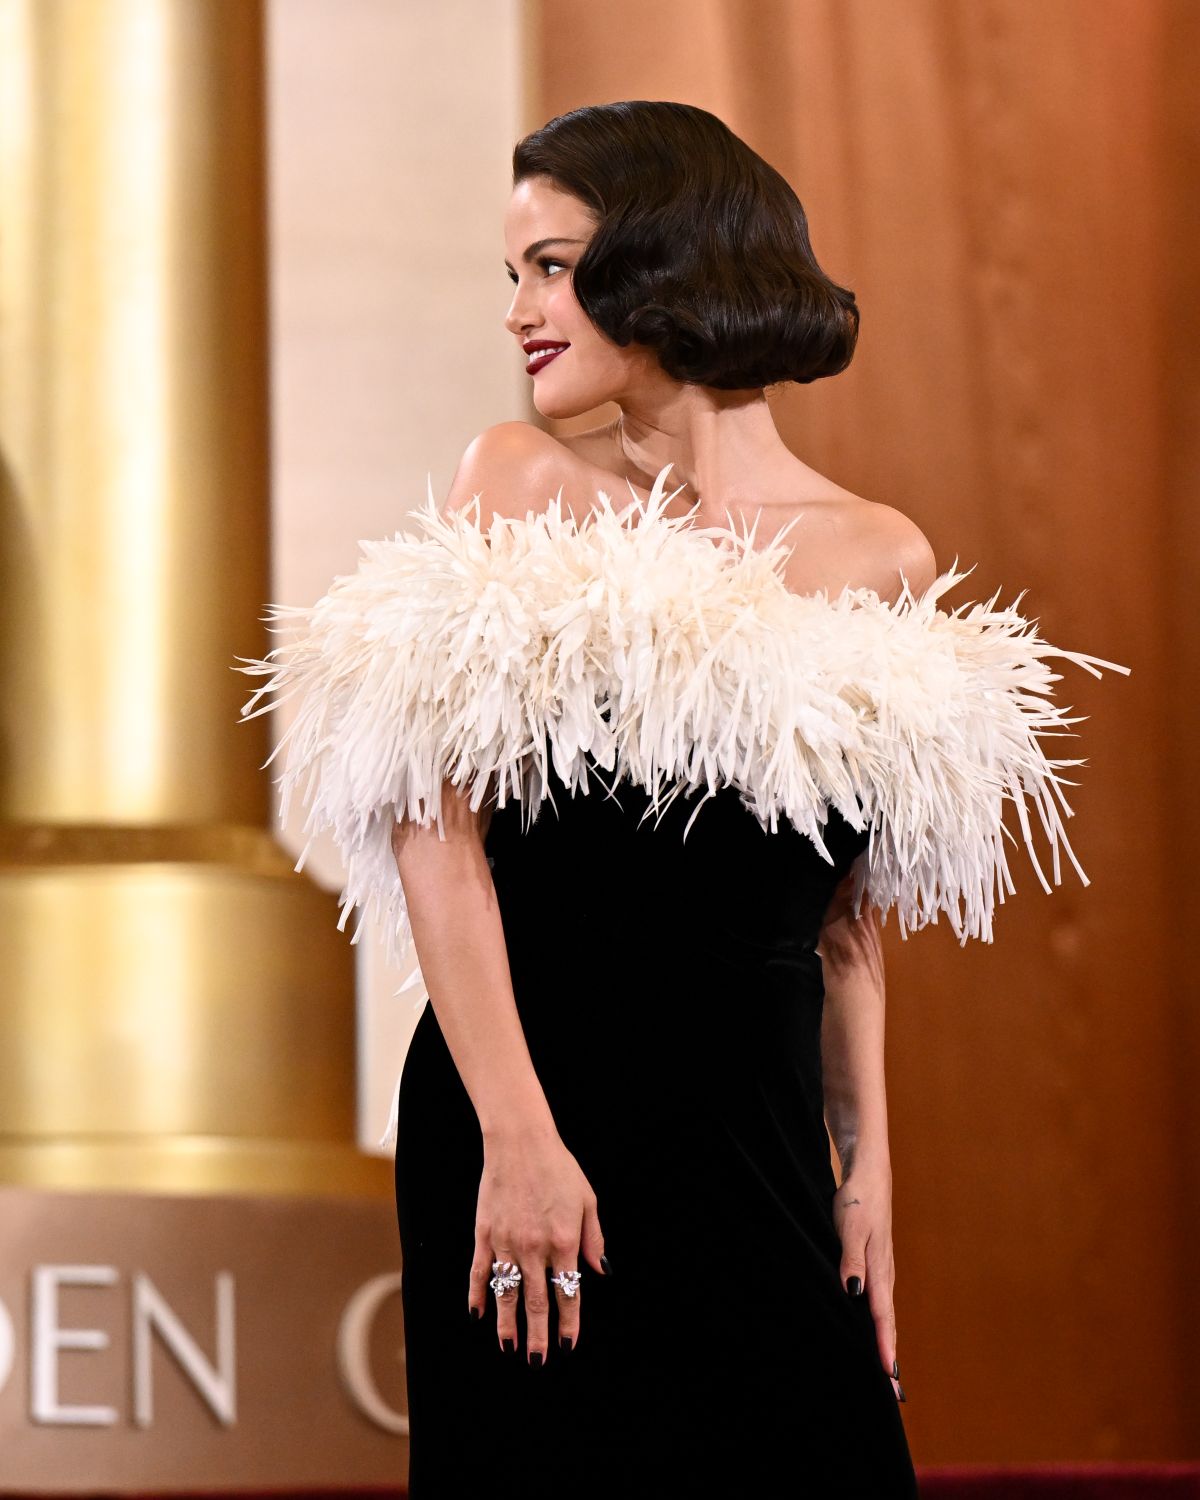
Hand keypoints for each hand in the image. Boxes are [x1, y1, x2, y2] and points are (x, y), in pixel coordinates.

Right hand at [468, 1125, 606, 1363]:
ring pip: (506, 1293)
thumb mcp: (587, 1199)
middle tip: (538, 1362)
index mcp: (564, 1241)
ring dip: (507, 1323)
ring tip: (508, 1347)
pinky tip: (477, 1314)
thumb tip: (601, 1270)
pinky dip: (477, 1294)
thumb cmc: (558, 1167)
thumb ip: (594, 1238)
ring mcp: (507, 1242)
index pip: (568, 1293)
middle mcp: (535, 1248)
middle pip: (536, 1302)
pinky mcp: (485, 1233)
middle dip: (538, 1336)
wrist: (520, 1142)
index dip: (569, 1323)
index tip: (569, 1346)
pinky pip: (479, 1271)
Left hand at [833, 1163, 904, 1401]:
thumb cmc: (857, 1201)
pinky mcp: (877, 1267)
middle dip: (892, 1358)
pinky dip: (882, 1327)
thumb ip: (851, 1260)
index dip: (884, 1346)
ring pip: (886, 1317)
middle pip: (889, 1325)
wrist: (868, 1175)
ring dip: (888, 1345)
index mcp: (879, 1270)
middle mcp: (885, 1277)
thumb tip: (854, 1293)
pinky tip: (878, 1336)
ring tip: (890, 1377)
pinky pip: (880, 1305)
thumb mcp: (849, 1227)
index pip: (882, 1316)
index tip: (889, 1376)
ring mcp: (883, 1273)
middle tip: (895, 1394)